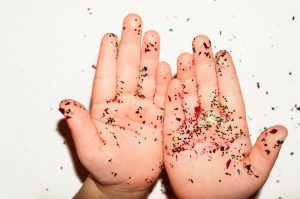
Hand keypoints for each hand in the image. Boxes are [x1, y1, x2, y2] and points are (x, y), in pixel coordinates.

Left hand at [59, 14, 170, 198]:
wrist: (128, 183)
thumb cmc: (108, 170)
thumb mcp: (91, 151)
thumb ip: (80, 127)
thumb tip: (64, 105)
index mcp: (105, 109)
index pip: (107, 77)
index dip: (108, 56)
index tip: (110, 35)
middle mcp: (125, 105)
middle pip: (128, 70)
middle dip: (131, 45)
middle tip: (134, 22)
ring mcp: (143, 110)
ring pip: (147, 78)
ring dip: (150, 57)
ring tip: (153, 36)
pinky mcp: (159, 118)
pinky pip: (163, 96)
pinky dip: (166, 80)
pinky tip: (167, 65)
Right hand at [163, 35, 287, 198]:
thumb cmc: (229, 191)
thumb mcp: (254, 172)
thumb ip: (266, 151)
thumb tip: (281, 130)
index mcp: (231, 127)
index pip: (229, 94)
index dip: (226, 74)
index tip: (222, 54)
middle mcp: (210, 122)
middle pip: (207, 89)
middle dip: (203, 66)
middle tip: (200, 43)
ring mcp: (190, 127)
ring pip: (188, 96)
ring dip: (186, 77)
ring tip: (185, 57)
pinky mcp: (173, 135)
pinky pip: (171, 113)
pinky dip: (170, 97)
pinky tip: (170, 81)